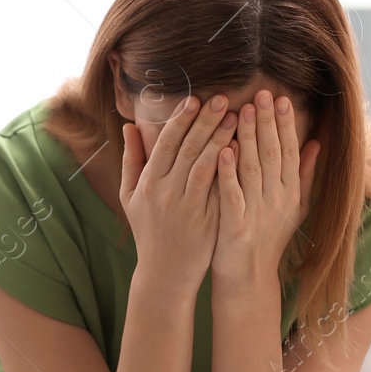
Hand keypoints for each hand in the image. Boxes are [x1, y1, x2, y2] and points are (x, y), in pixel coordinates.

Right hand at [119, 94, 238, 289]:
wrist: (165, 272)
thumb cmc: (148, 231)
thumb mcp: (130, 196)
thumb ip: (131, 160)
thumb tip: (129, 126)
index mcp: (148, 183)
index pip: (166, 143)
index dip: (181, 120)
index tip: (195, 99)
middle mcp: (167, 192)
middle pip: (188, 148)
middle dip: (205, 121)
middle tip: (223, 99)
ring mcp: (188, 206)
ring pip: (206, 164)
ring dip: (221, 138)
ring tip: (236, 116)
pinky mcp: (207, 219)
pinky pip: (220, 186)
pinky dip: (230, 166)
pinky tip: (241, 148)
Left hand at [213, 89, 318, 286]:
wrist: (249, 278)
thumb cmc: (268, 238)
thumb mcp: (294, 207)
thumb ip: (305, 174)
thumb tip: (317, 142)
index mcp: (290, 192)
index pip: (290, 150)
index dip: (286, 124)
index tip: (281, 98)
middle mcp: (278, 199)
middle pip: (274, 153)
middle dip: (268, 122)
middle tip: (263, 94)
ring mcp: (258, 212)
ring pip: (253, 168)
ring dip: (248, 138)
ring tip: (242, 111)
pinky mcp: (236, 226)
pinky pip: (231, 194)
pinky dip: (228, 172)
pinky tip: (223, 151)